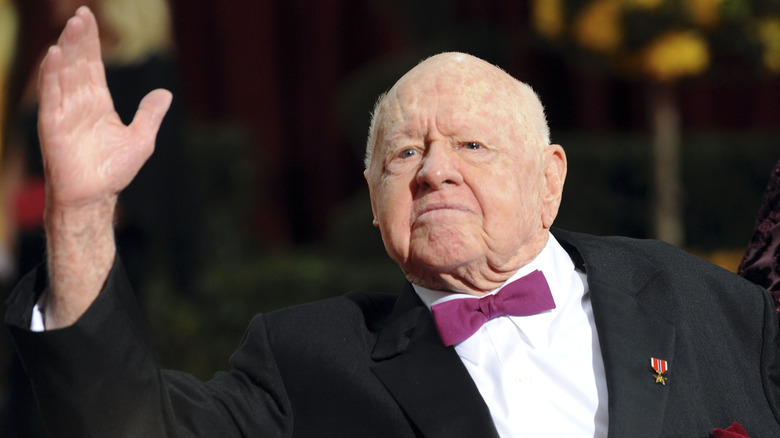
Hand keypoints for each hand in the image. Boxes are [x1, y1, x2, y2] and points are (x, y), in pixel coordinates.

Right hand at [38, 6, 171, 209]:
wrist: (95, 197)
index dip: (91, 41)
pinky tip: (55, 55)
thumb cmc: (113, 171)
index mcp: (97, 102)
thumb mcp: (141, 139)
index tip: (89, 17)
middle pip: (78, 62)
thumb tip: (165, 92)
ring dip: (67, 49)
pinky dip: (52, 75)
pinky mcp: (53, 125)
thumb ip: (150, 114)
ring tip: (72, 25)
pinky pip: (51, 96)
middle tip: (82, 13)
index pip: (92, 64)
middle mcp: (78, 102)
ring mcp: (64, 111)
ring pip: (64, 73)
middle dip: (79, 38)